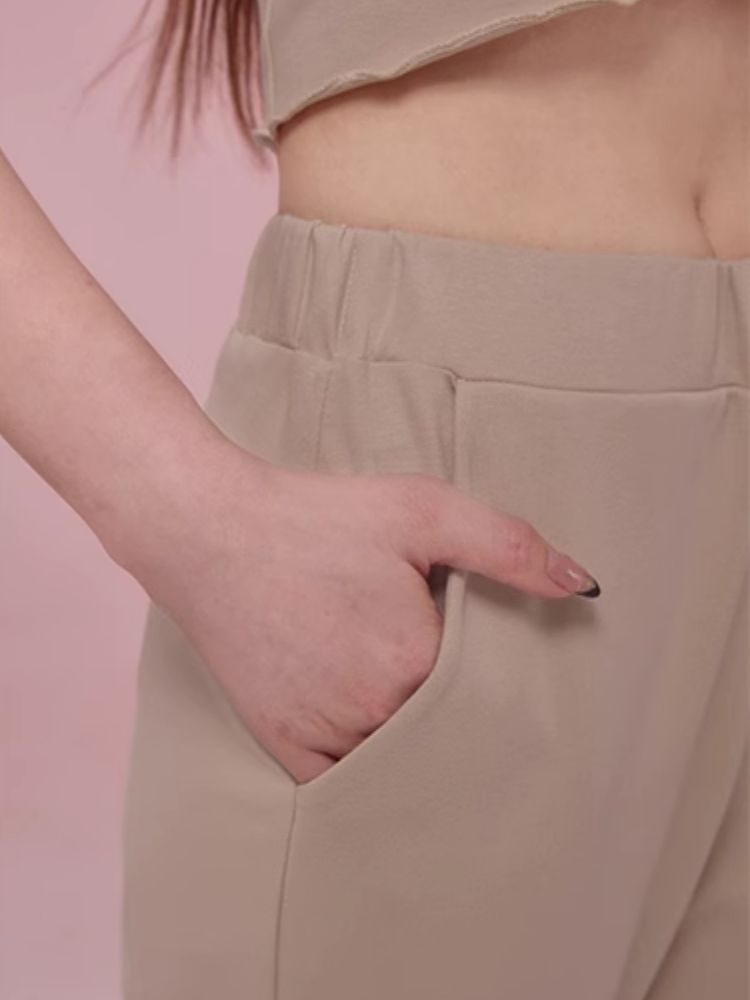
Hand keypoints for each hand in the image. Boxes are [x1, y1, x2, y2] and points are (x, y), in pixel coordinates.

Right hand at [119, 441, 599, 784]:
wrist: (211, 532)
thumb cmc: (317, 518)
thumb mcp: (420, 510)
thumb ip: (507, 547)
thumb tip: (586, 586)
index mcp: (416, 662)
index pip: (486, 691)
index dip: (491, 669)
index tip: (484, 650)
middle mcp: (372, 713)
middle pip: (444, 729)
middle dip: (458, 706)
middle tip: (442, 667)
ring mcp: (323, 736)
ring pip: (398, 759)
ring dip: (415, 739)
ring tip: (407, 694)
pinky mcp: (283, 744)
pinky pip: (344, 782)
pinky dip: (367, 768)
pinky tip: (375, 738)